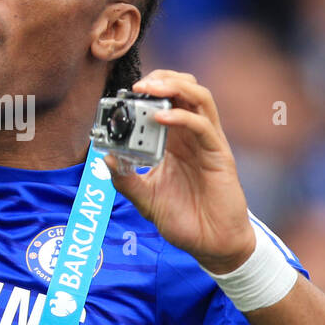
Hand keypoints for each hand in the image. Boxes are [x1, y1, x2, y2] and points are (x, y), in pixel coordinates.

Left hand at [104, 71, 256, 272]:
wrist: (211, 244)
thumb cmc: (183, 219)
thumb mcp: (145, 198)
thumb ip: (126, 179)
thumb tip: (105, 158)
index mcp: (175, 141)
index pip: (166, 101)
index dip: (149, 90)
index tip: (125, 92)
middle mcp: (192, 136)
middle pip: (185, 90)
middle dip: (162, 79)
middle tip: (138, 84)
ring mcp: (208, 142)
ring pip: (199, 98)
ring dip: (174, 87)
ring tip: (150, 89)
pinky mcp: (219, 155)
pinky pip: (202, 126)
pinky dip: (181, 117)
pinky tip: (160, 119)